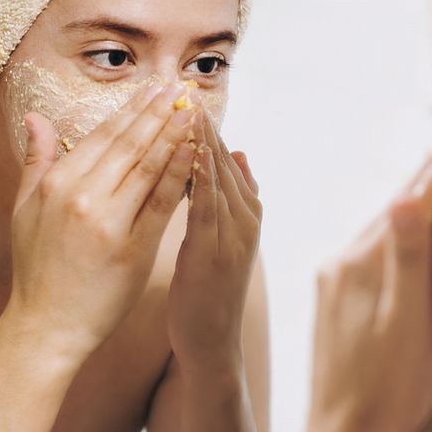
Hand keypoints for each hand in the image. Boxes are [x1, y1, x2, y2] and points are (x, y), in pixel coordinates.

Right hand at [4, 83, 199, 361]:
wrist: (47, 325)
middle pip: (129, 144)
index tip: (154, 89)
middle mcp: (82, 196)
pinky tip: (197, 152)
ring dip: (175, 134)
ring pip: (149, 167)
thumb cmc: (37, 268)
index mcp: (58, 183)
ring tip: (195, 111)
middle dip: (158, 112)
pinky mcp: (134, 248)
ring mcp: (109, 221)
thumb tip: (37, 117)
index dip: (132, 110)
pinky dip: (181, 174)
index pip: (103, 136)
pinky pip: (162, 203)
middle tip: (182, 88)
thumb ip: (35, 160)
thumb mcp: (24, 209)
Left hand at [166, 115, 262, 372]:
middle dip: (204, 126)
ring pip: (218, 177)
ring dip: (203, 143)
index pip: (226, 159)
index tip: (188, 98)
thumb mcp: (221, 238)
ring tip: (186, 110)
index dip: (208, 128)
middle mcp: (245, 219)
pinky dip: (198, 177)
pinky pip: (205, 206)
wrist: (211, 341)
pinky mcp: (214, 251)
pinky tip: (186, 155)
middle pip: (224, 161)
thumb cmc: (207, 290)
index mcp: (246, 213)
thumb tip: (239, 155)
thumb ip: (229, 199)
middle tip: (185, 91)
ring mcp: (233, 235)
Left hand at [304, 153, 431, 431]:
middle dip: (426, 182)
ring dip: (414, 212)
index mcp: (358, 265)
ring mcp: (336, 285)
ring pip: (385, 237)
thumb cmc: (384, 393)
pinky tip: (417, 240)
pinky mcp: (338, 305)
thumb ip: (407, 261)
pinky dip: (402, 244)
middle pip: (393, 214)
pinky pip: (377, 261)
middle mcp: (340, 266)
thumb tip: (405, 196)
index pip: (405, 205)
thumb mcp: (406, 326)